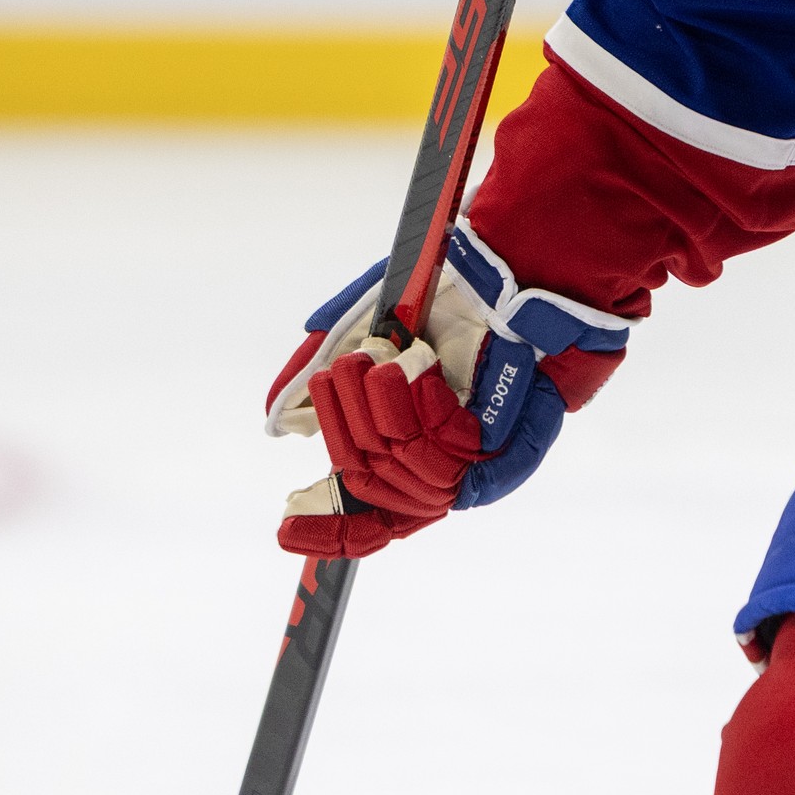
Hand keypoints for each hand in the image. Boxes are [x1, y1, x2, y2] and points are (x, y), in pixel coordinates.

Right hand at [263, 220, 635, 556]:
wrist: (509, 265)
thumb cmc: (444, 295)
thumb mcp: (365, 325)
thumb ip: (319, 368)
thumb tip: (280, 421)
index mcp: (410, 447)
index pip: (369, 517)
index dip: (328, 530)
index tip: (285, 529)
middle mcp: (445, 463)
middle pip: (376, 486)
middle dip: (348, 428)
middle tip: (343, 371)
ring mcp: (482, 458)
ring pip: (412, 472)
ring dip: (383, 416)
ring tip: (381, 365)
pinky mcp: (514, 443)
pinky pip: (453, 451)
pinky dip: (424, 412)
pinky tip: (417, 373)